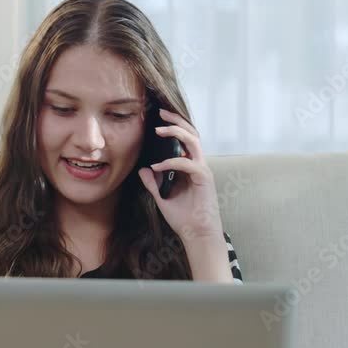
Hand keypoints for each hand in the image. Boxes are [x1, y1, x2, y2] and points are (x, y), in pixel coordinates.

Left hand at [137, 107, 223, 243]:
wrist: (197, 234)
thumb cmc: (184, 218)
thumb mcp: (162, 198)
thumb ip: (153, 183)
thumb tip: (143, 169)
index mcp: (190, 167)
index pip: (184, 140)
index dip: (173, 127)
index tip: (157, 119)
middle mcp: (198, 165)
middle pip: (191, 134)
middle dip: (176, 121)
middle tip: (160, 113)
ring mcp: (202, 170)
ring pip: (193, 142)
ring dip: (176, 133)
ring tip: (159, 130)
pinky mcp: (204, 179)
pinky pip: (188, 163)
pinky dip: (172, 162)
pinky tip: (158, 166)